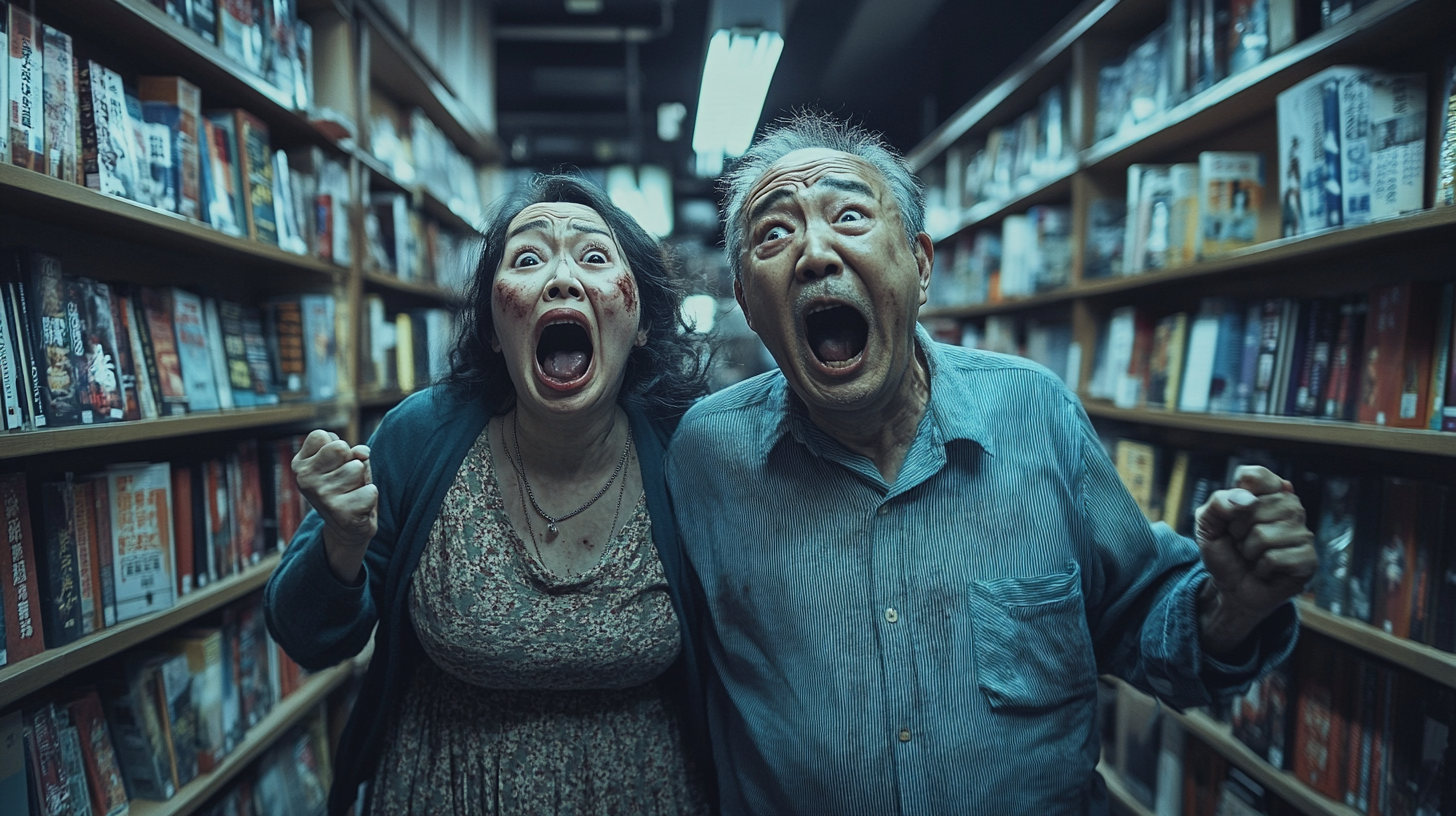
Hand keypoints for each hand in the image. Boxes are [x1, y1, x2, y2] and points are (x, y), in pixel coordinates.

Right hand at [293, 429, 376, 582]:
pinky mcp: (341, 512)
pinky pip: (370, 490)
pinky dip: (370, 496)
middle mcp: (304, 479)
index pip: (320, 436)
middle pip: (340, 448)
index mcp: (300, 465)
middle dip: (351, 460)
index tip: (334, 464)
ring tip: (352, 492)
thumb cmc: (346, 487)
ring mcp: (321, 495)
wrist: (348, 529)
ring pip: (356, 467)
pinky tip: (359, 506)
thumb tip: (361, 452)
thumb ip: (353, 451)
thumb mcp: (346, 463)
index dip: (336, 447)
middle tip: (346, 480)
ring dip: (361, 479)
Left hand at [1193, 465, 1316, 656]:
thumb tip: (1246, 499)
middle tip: (1242, 541)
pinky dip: (1261, 568)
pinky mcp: (1309, 559)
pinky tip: (1266, 570)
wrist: (1231, 589)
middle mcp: (1291, 507)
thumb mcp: (1208, 525)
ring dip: (1248, 551)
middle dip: (1237, 530)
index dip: (1235, 497)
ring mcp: (1303, 533)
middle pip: (1256, 506)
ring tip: (1254, 556)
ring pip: (1264, 534)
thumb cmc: (1224, 552)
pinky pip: (1275, 557)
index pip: (1254, 476)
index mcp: (1268, 493)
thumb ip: (1217, 504)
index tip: (1231, 515)